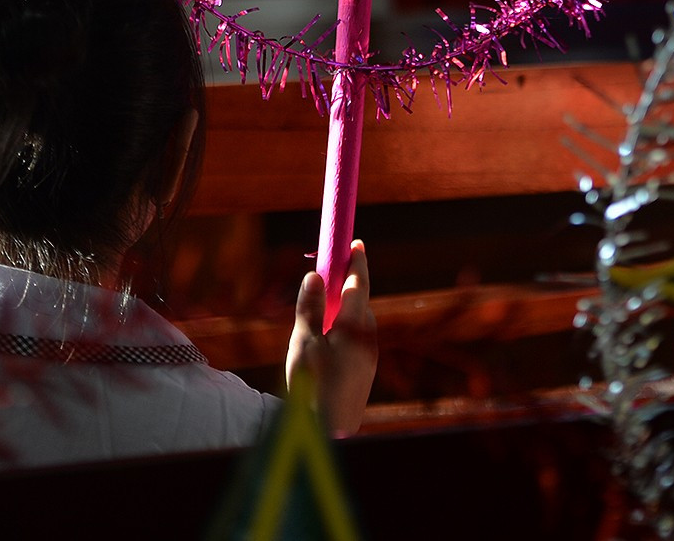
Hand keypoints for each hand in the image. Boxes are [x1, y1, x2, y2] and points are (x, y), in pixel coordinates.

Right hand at [286, 240, 376, 437]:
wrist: (331, 430)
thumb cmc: (314, 386)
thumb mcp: (304, 343)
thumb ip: (308, 308)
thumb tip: (314, 275)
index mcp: (354, 327)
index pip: (358, 285)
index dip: (357, 263)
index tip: (357, 243)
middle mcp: (368, 339)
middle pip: (362, 302)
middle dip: (352, 282)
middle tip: (339, 266)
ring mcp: (369, 357)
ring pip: (362, 322)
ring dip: (349, 306)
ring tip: (330, 300)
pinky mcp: (365, 372)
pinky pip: (359, 339)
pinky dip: (348, 326)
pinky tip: (332, 335)